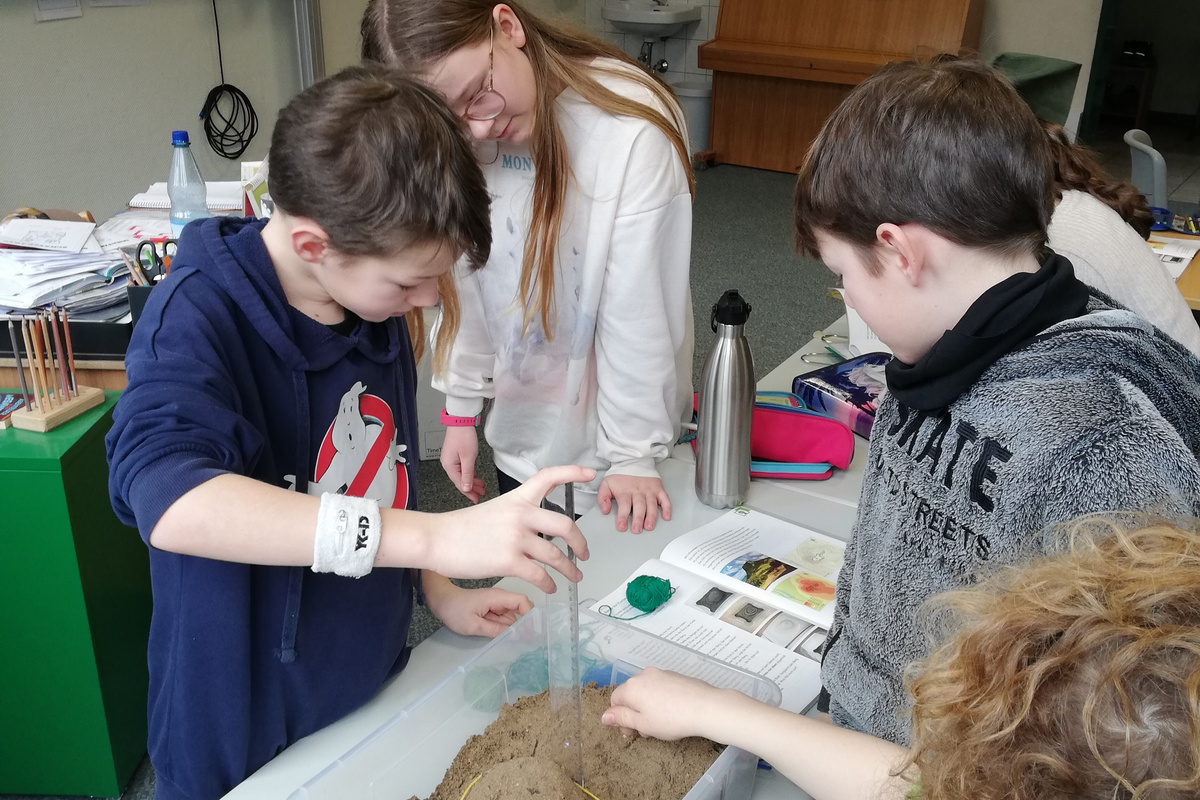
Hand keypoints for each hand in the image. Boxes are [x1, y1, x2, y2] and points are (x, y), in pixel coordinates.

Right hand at [421, 465, 594, 593]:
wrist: (436, 539)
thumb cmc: (460, 528)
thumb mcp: (494, 510)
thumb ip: (518, 516)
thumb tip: (537, 532)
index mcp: (517, 499)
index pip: (548, 477)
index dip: (572, 473)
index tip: (589, 474)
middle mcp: (520, 515)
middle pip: (565, 525)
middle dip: (581, 543)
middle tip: (585, 554)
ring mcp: (516, 538)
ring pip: (556, 556)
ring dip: (570, 570)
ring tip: (574, 577)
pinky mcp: (509, 562)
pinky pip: (540, 575)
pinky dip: (549, 584)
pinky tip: (550, 588)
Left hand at [423, 571, 531, 637]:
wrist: (441, 602)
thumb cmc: (454, 610)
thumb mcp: (474, 625)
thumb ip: (496, 631)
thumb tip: (516, 636)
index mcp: (497, 597)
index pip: (522, 601)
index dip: (529, 615)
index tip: (530, 631)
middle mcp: (500, 598)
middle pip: (521, 610)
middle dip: (524, 625)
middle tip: (524, 642)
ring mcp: (497, 603)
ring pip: (513, 617)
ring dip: (515, 629)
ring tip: (514, 643)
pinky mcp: (493, 609)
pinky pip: (505, 619)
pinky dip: (507, 628)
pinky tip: (505, 638)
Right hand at [440, 425, 484, 502]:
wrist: (460, 422)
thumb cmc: (463, 436)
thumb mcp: (468, 458)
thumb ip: (468, 474)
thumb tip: (466, 488)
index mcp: (449, 466)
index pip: (460, 484)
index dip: (469, 492)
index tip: (476, 499)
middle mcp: (447, 464)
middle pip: (460, 480)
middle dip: (471, 488)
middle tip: (480, 494)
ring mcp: (450, 460)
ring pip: (462, 475)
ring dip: (472, 481)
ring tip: (481, 486)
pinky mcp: (454, 456)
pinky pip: (462, 469)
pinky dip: (469, 474)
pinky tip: (475, 476)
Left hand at [597, 474, 670, 533]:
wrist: (632, 461)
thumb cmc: (620, 476)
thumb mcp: (606, 484)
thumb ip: (603, 498)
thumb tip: (605, 510)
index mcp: (625, 491)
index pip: (624, 506)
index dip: (622, 517)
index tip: (622, 527)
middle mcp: (638, 491)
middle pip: (639, 507)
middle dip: (638, 519)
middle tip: (637, 530)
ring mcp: (649, 490)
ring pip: (652, 505)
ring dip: (651, 516)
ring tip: (649, 526)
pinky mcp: (658, 489)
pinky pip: (664, 499)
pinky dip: (667, 508)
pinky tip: (666, 516)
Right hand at [602, 668, 726, 740]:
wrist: (705, 707)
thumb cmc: (670, 719)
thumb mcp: (642, 724)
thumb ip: (621, 718)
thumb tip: (604, 716)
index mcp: (631, 687)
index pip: (615, 701)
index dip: (620, 719)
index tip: (631, 733)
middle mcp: (643, 675)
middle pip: (630, 695)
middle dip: (634, 713)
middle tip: (646, 731)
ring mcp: (660, 673)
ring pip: (645, 692)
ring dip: (647, 708)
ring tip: (661, 724)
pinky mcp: (675, 676)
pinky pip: (659, 688)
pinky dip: (660, 700)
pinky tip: (672, 712)